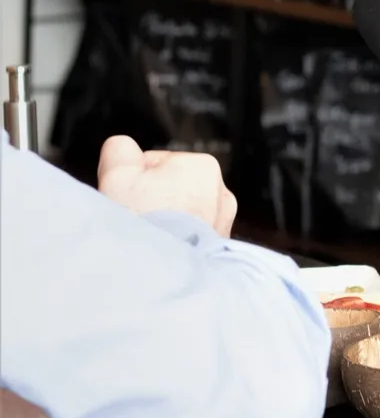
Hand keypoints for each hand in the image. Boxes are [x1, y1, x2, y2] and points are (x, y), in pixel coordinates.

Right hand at [97, 135, 237, 237]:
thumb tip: (124, 146)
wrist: (163, 271)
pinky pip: (190, 234)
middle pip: (169, 188)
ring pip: (180, 212)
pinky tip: (164, 247)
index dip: (134, 180)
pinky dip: (176, 239)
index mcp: (202, 166)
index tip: (129, 196)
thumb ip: (119, 149)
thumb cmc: (144, 223)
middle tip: (138, 216)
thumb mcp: (117, 175)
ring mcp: (224, 220)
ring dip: (164, 220)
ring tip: (152, 234)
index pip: (155, 164)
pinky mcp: (221, 244)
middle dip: (151, 200)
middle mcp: (221, 191)